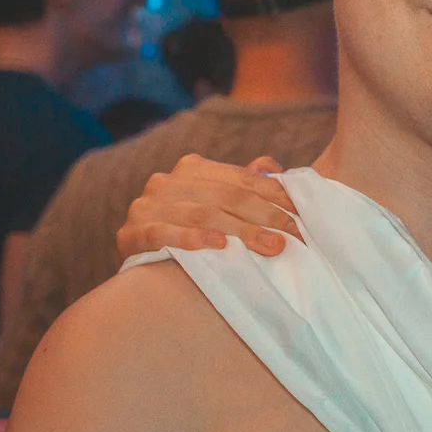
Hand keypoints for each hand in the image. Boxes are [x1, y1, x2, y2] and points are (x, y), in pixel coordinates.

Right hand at [116, 155, 302, 260]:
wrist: (144, 265)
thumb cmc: (193, 234)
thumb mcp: (220, 206)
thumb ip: (244, 185)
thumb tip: (269, 166)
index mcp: (192, 169)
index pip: (242, 179)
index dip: (275, 195)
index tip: (302, 214)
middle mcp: (167, 182)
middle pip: (226, 197)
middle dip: (264, 216)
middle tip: (292, 235)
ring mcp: (146, 206)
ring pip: (202, 215)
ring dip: (241, 231)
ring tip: (271, 246)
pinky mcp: (130, 234)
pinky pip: (164, 234)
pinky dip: (193, 239)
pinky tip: (218, 245)